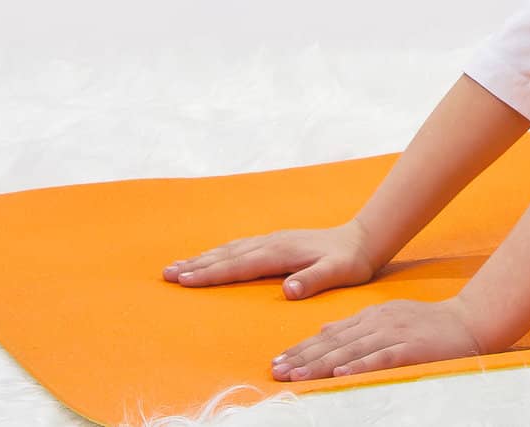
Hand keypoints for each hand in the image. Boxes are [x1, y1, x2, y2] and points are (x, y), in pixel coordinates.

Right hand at [163, 220, 378, 299]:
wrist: (364, 239)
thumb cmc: (351, 261)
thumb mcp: (338, 273)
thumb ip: (313, 280)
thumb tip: (288, 290)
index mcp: (280, 252)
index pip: (238, 265)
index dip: (210, 273)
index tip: (183, 280)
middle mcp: (272, 243)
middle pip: (227, 255)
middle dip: (196, 265)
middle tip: (166, 274)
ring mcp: (273, 240)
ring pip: (230, 249)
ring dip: (203, 258)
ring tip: (177, 266)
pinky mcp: (276, 242)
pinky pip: (240, 247)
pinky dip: (219, 253)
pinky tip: (210, 258)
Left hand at [271, 296, 485, 380]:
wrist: (468, 320)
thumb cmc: (428, 324)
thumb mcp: (388, 316)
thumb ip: (356, 324)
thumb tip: (323, 330)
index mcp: (371, 315)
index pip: (329, 334)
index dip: (302, 348)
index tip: (278, 361)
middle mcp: (378, 322)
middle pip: (334, 343)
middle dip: (303, 358)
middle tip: (277, 372)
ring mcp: (394, 333)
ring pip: (351, 351)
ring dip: (321, 365)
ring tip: (298, 376)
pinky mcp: (410, 347)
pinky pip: (380, 358)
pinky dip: (359, 366)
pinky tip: (340, 375)